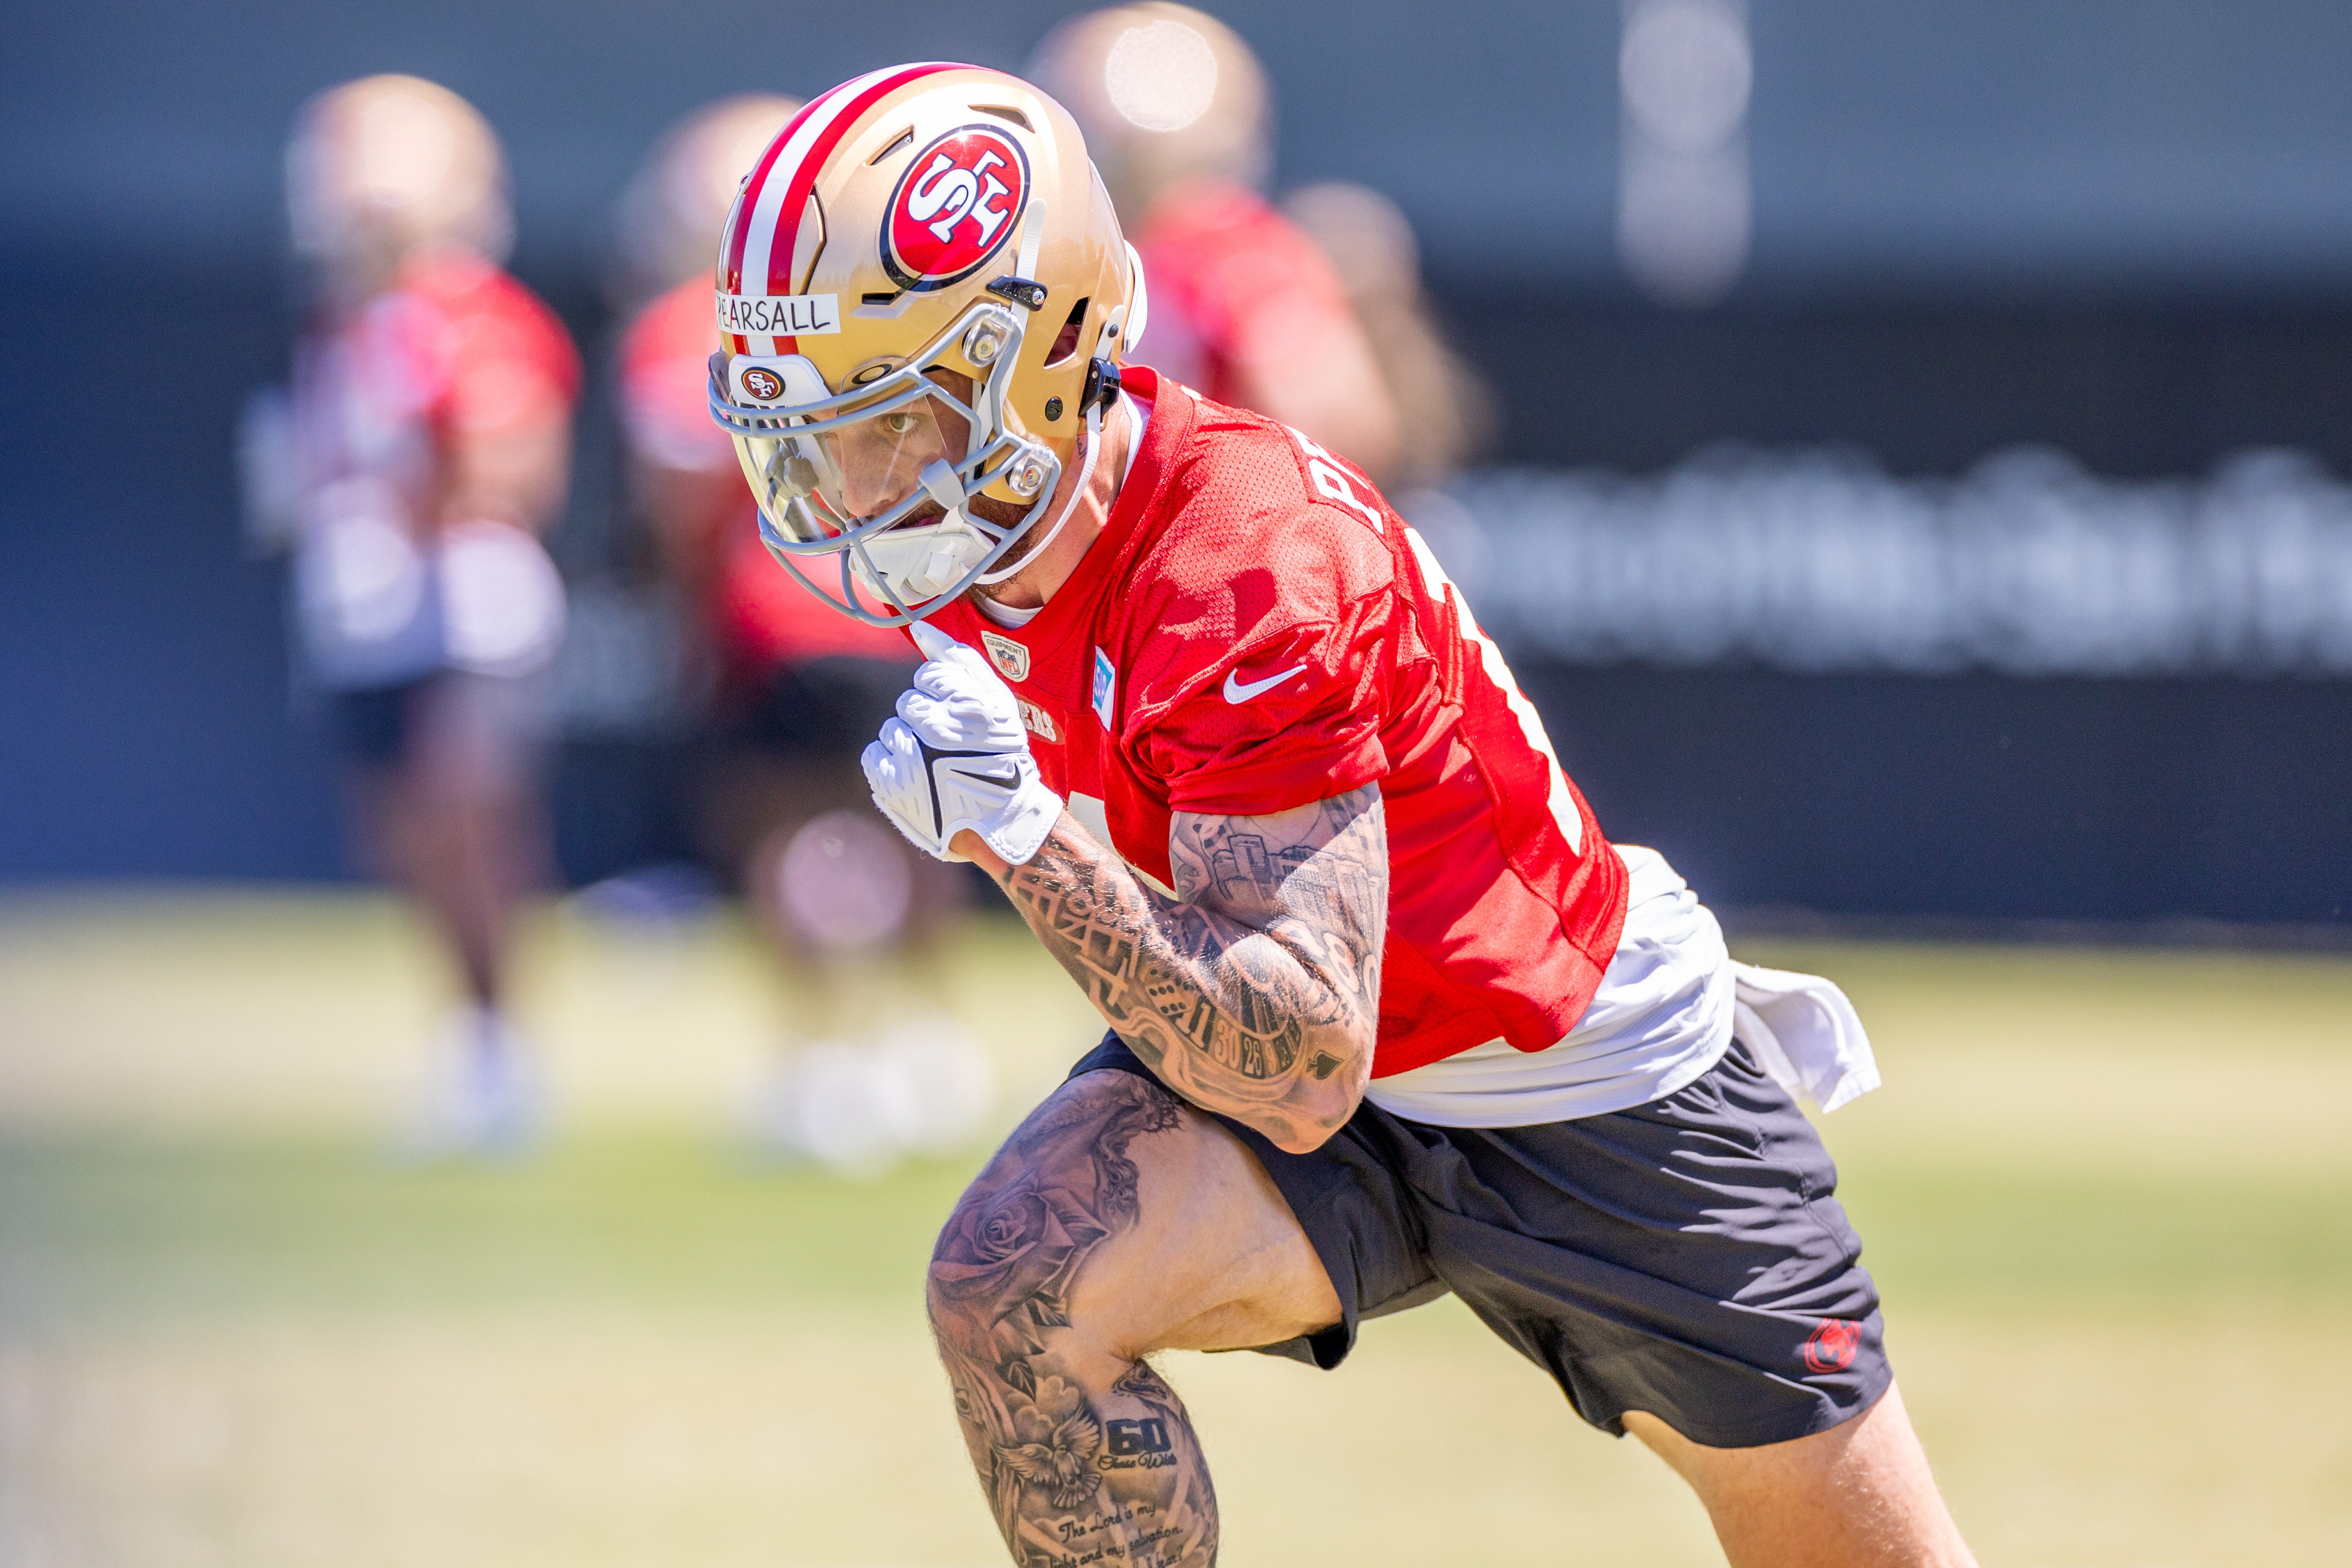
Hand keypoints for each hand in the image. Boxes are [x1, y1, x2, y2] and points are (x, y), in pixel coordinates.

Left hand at [863, 622, 1062, 864]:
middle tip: (948, 748)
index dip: (941, 698)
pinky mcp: (893, 785)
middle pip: (908, 704)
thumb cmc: (1001, 756)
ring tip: (934, 766)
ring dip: (908, 743)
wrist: (1001, 819)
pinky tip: (915, 778)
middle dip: (924, 722)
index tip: (957, 720)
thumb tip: (920, 627)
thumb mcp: (995, 701)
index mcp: (968, 705)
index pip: (928, 678)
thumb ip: (959, 660)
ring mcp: (913, 759)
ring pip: (891, 729)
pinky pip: (874, 755)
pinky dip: (890, 766)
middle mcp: (939, 729)